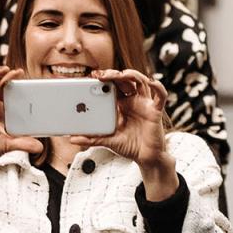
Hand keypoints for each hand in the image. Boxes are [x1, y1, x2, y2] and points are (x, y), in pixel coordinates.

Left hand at [70, 69, 177, 198]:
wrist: (145, 158)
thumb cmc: (129, 146)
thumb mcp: (107, 141)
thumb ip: (91, 139)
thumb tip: (72, 139)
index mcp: (121, 104)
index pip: (113, 86)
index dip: (105, 78)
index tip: (93, 76)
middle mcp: (133, 101)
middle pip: (125, 80)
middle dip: (114, 74)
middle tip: (102, 75)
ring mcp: (145, 104)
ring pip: (141, 81)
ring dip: (132, 74)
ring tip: (121, 74)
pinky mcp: (156, 111)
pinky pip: (160, 96)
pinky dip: (158, 87)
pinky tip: (151, 82)